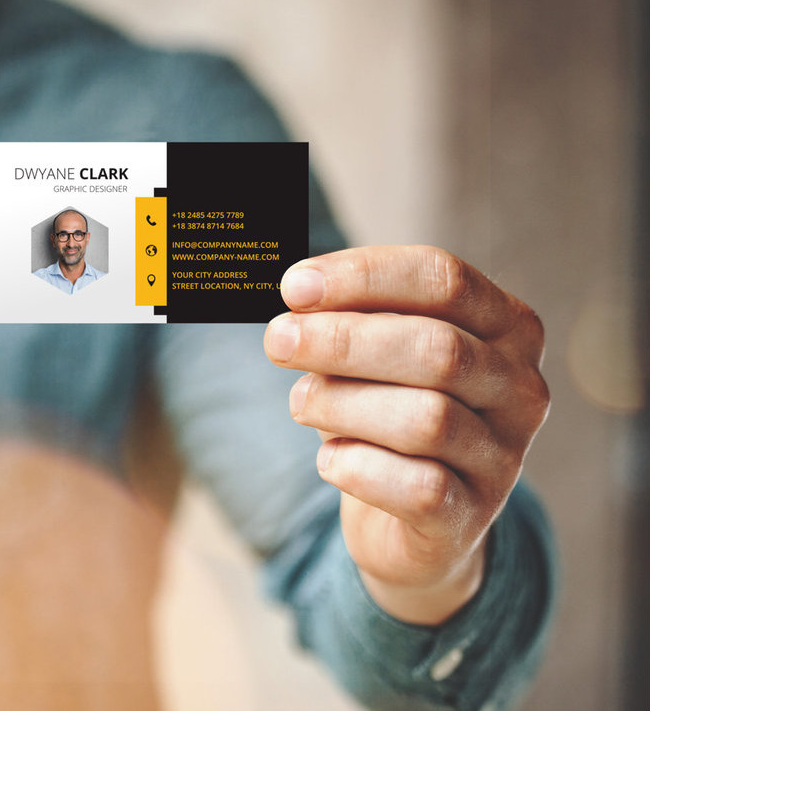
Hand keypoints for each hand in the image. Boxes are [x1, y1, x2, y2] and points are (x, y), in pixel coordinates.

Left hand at [263, 246, 549, 624]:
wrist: (412, 522)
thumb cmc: (390, 413)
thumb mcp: (378, 356)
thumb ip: (355, 320)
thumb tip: (301, 296)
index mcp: (509, 328)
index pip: (444, 279)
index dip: (364, 276)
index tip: (295, 286)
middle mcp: (520, 390)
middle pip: (438, 349)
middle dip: (344, 340)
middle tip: (278, 341)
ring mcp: (504, 459)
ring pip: (427, 420)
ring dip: (343, 404)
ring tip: (301, 402)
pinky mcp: (471, 518)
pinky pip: (418, 488)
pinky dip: (358, 467)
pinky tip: (330, 459)